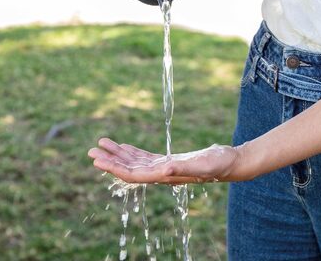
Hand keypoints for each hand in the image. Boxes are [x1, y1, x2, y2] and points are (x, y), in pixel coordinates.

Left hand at [88, 138, 240, 183]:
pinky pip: (145, 157)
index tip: (97, 160)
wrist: (229, 162)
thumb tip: (164, 169)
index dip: (114, 168)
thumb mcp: (202, 164)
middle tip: (91, 150)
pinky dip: (132, 151)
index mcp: (165, 175)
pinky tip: (123, 147)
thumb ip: (184, 168)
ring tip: (102, 144)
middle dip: (110, 160)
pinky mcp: (169, 160)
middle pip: (129, 168)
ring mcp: (164, 167)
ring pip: (135, 161)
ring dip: (118, 154)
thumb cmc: (218, 164)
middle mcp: (161, 173)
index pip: (133, 174)